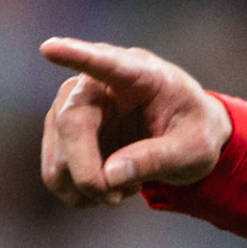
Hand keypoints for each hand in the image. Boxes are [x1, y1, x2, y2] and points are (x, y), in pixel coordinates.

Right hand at [39, 38, 233, 207]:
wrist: (187, 138)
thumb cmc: (196, 132)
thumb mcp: (195, 149)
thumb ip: (158, 158)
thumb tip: (109, 176)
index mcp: (141, 73)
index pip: (106, 62)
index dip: (77, 55)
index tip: (50, 47)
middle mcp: (98, 83)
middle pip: (72, 123)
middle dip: (87, 172)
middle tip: (114, 200)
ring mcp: (74, 106)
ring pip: (58, 153)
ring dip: (85, 187)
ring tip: (125, 191)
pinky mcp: (63, 132)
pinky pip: (56, 170)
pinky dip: (78, 191)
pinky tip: (110, 190)